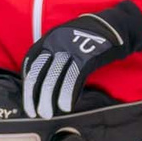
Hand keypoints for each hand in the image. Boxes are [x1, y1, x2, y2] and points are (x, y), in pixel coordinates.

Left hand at [21, 0, 141, 116]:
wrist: (113, 26)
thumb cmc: (89, 39)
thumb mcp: (66, 42)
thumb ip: (53, 58)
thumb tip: (44, 85)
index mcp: (48, 40)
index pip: (30, 65)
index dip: (27, 87)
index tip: (29, 103)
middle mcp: (55, 43)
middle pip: (38, 73)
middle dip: (34, 96)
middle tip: (37, 113)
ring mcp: (70, 49)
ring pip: (53, 77)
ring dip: (48, 99)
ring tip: (48, 114)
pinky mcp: (86, 56)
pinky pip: (73, 77)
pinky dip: (67, 94)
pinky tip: (66, 106)